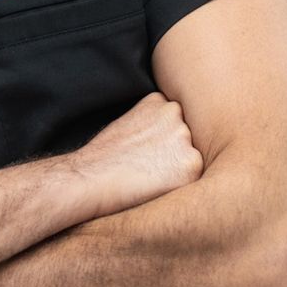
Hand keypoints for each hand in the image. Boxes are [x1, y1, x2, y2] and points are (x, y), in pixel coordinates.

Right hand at [70, 93, 203, 217]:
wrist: (91, 178)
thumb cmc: (104, 157)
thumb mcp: (128, 123)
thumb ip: (153, 123)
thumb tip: (168, 137)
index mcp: (158, 101)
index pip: (174, 121)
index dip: (161, 139)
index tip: (145, 150)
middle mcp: (175, 113)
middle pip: (186, 138)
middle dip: (173, 151)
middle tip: (147, 164)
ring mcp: (185, 137)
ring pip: (191, 157)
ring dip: (178, 167)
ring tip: (149, 175)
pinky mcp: (192, 164)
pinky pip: (195, 177)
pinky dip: (180, 185)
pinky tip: (156, 185)